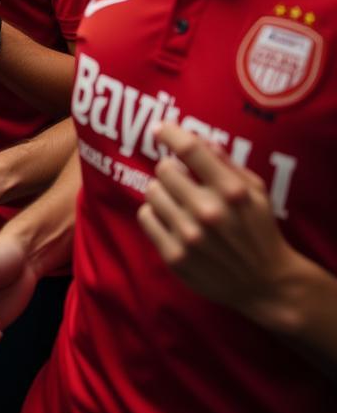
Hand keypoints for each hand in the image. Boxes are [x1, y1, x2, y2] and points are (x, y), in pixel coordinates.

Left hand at [138, 123, 299, 322]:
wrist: (266, 284)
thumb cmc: (259, 230)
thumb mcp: (256, 191)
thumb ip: (226, 162)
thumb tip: (197, 138)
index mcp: (231, 191)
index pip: (189, 149)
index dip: (170, 133)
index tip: (160, 128)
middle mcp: (208, 212)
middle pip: (164, 169)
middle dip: (171, 170)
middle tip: (181, 179)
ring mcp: (189, 236)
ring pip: (151, 191)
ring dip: (162, 192)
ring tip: (178, 201)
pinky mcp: (174, 256)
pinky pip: (145, 217)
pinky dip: (154, 213)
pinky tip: (170, 219)